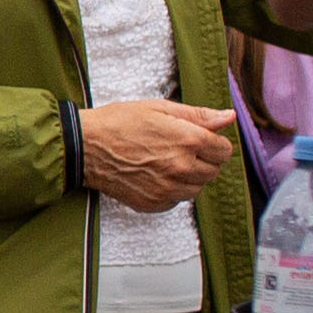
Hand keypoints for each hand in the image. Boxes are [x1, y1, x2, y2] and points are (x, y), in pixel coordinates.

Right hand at [81, 98, 234, 212]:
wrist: (84, 147)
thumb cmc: (118, 122)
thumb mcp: (159, 108)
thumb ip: (198, 115)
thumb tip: (228, 116)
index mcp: (187, 140)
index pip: (224, 150)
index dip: (215, 143)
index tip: (202, 139)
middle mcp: (181, 167)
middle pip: (214, 171)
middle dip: (204, 160)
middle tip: (181, 149)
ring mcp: (168, 189)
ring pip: (198, 188)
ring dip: (190, 177)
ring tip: (167, 162)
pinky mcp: (153, 203)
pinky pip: (177, 200)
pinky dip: (173, 190)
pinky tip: (156, 175)